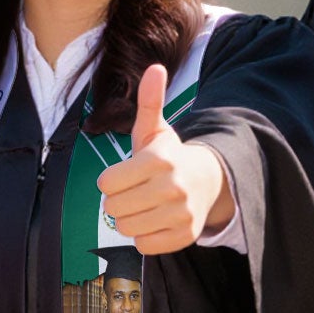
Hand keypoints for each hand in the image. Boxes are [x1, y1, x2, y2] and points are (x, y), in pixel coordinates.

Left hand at [95, 64, 232, 255]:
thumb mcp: (155, 129)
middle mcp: (172, 188)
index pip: (106, 183)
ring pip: (126, 229)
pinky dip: (144, 236)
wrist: (207, 181)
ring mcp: (181, 214)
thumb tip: (155, 68)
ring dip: (129, 219)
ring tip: (143, 206)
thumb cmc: (169, 156)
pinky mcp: (185, 236)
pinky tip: (154, 220)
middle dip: (117, 201)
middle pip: (112, 208)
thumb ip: (149, 101)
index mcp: (160, 160)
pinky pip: (144, 245)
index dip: (109, 180)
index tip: (124, 175)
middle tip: (133, 192)